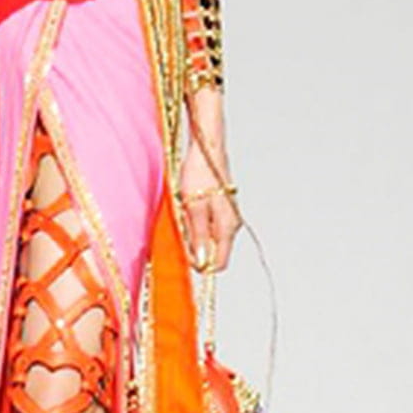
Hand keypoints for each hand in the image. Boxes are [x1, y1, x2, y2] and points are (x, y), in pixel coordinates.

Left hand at [176, 138, 240, 272]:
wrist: (206, 148)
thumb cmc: (199, 174)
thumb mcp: (193, 207)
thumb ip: (198, 236)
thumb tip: (201, 262)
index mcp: (227, 227)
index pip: (219, 262)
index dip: (201, 264)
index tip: (185, 255)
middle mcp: (231, 224)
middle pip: (213, 250)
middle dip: (194, 245)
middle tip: (181, 224)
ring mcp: (227, 216)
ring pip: (208, 236)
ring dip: (193, 230)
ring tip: (184, 210)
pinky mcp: (221, 207)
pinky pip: (207, 223)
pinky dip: (195, 220)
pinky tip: (188, 204)